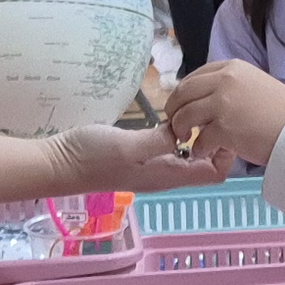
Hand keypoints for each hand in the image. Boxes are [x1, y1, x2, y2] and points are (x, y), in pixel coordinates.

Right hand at [45, 122, 222, 192]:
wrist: (58, 164)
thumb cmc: (93, 156)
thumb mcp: (129, 145)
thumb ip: (159, 140)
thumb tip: (186, 132)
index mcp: (168, 174)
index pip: (215, 173)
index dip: (226, 152)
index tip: (220, 125)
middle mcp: (165, 173)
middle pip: (205, 163)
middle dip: (214, 139)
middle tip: (208, 111)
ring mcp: (151, 165)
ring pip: (187, 154)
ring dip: (195, 134)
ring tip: (191, 110)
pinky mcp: (139, 155)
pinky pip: (168, 147)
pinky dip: (176, 133)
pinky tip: (168, 115)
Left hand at [162, 58, 284, 168]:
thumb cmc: (284, 114)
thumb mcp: (257, 85)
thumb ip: (232, 87)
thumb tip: (208, 100)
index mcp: (233, 68)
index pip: (196, 76)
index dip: (184, 93)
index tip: (181, 105)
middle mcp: (225, 81)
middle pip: (183, 93)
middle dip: (174, 110)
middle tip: (175, 125)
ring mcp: (223, 104)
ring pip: (185, 116)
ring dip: (181, 130)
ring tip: (187, 141)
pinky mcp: (223, 128)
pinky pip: (199, 139)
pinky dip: (198, 148)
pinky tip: (204, 152)